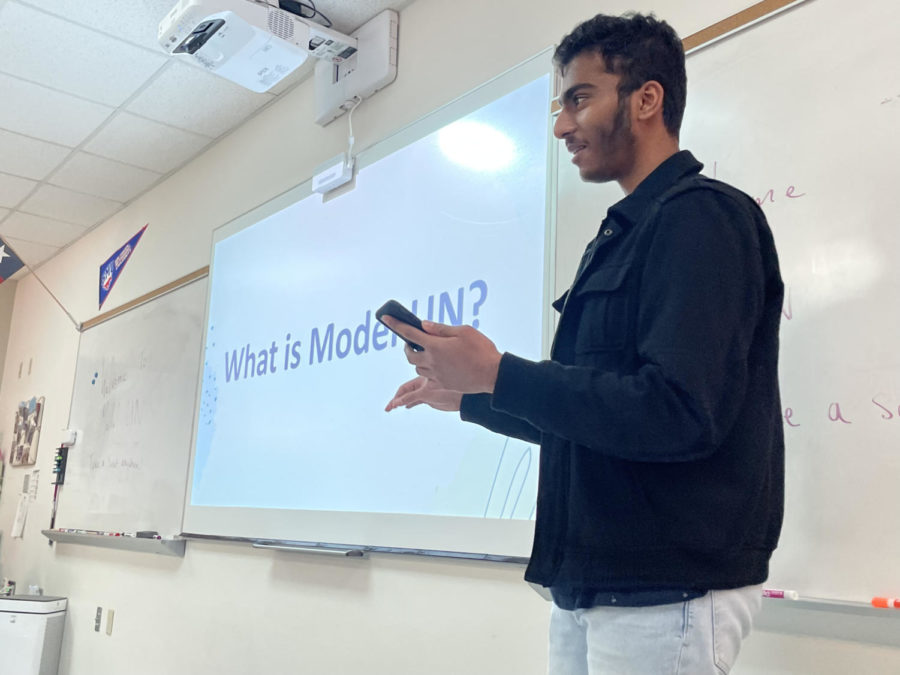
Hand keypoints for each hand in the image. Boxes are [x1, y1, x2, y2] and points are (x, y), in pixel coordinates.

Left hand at [381, 317, 501, 393]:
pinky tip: (439, 365)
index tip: (386, 318)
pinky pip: (428, 376)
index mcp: (435, 346)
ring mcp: (436, 374)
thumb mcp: (464, 332)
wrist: (492, 375)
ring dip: (418, 358)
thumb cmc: (481, 350)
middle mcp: (432, 361)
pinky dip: (428, 369)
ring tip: (429, 352)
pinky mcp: (442, 384)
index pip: (410, 333)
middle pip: (409, 354)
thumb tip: (425, 326)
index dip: (396, 324)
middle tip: (413, 341)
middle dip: (408, 346)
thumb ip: (441, 329)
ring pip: (418, 367)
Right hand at [385, 376, 461, 411]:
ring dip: (402, 402)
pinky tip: (407, 406)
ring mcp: (426, 392)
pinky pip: (417, 400)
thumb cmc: (447, 391)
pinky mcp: (431, 398)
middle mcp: (422, 385)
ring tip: (393, 407)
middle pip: (405, 392)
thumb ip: (412, 397)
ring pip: (411, 397)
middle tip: (388, 408)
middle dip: (396, 399)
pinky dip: (411, 403)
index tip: (391, 406)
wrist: (462, 398)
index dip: (396, 397)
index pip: (404, 389)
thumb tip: (398, 402)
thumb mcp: (426, 393)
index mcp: (420, 380)